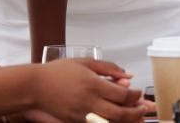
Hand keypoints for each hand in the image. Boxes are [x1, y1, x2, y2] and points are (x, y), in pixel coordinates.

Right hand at [30, 58, 150, 122]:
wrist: (35, 87)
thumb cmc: (58, 72)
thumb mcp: (85, 63)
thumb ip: (109, 68)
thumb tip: (128, 75)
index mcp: (93, 84)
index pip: (123, 94)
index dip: (136, 96)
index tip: (139, 93)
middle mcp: (89, 102)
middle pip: (120, 113)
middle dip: (136, 113)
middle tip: (144, 109)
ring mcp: (82, 115)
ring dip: (127, 121)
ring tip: (138, 118)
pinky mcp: (75, 122)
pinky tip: (117, 120)